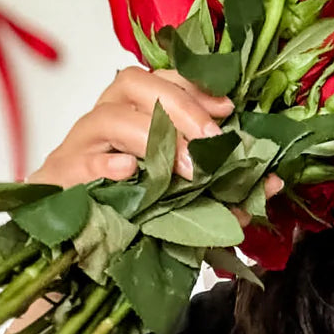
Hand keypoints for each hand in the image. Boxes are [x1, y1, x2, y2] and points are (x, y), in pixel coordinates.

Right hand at [26, 65, 282, 226]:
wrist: (73, 253)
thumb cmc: (129, 220)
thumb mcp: (186, 204)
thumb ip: (225, 191)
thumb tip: (274, 183)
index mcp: (133, 119)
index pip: (160, 80)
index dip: (194, 87)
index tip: (227, 110)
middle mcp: (104, 124)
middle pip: (135, 85)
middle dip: (179, 107)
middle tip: (211, 140)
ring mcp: (79, 149)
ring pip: (108, 118)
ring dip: (153, 137)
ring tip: (184, 168)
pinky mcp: (59, 179)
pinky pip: (79, 162)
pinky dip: (105, 164)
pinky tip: (128, 173)